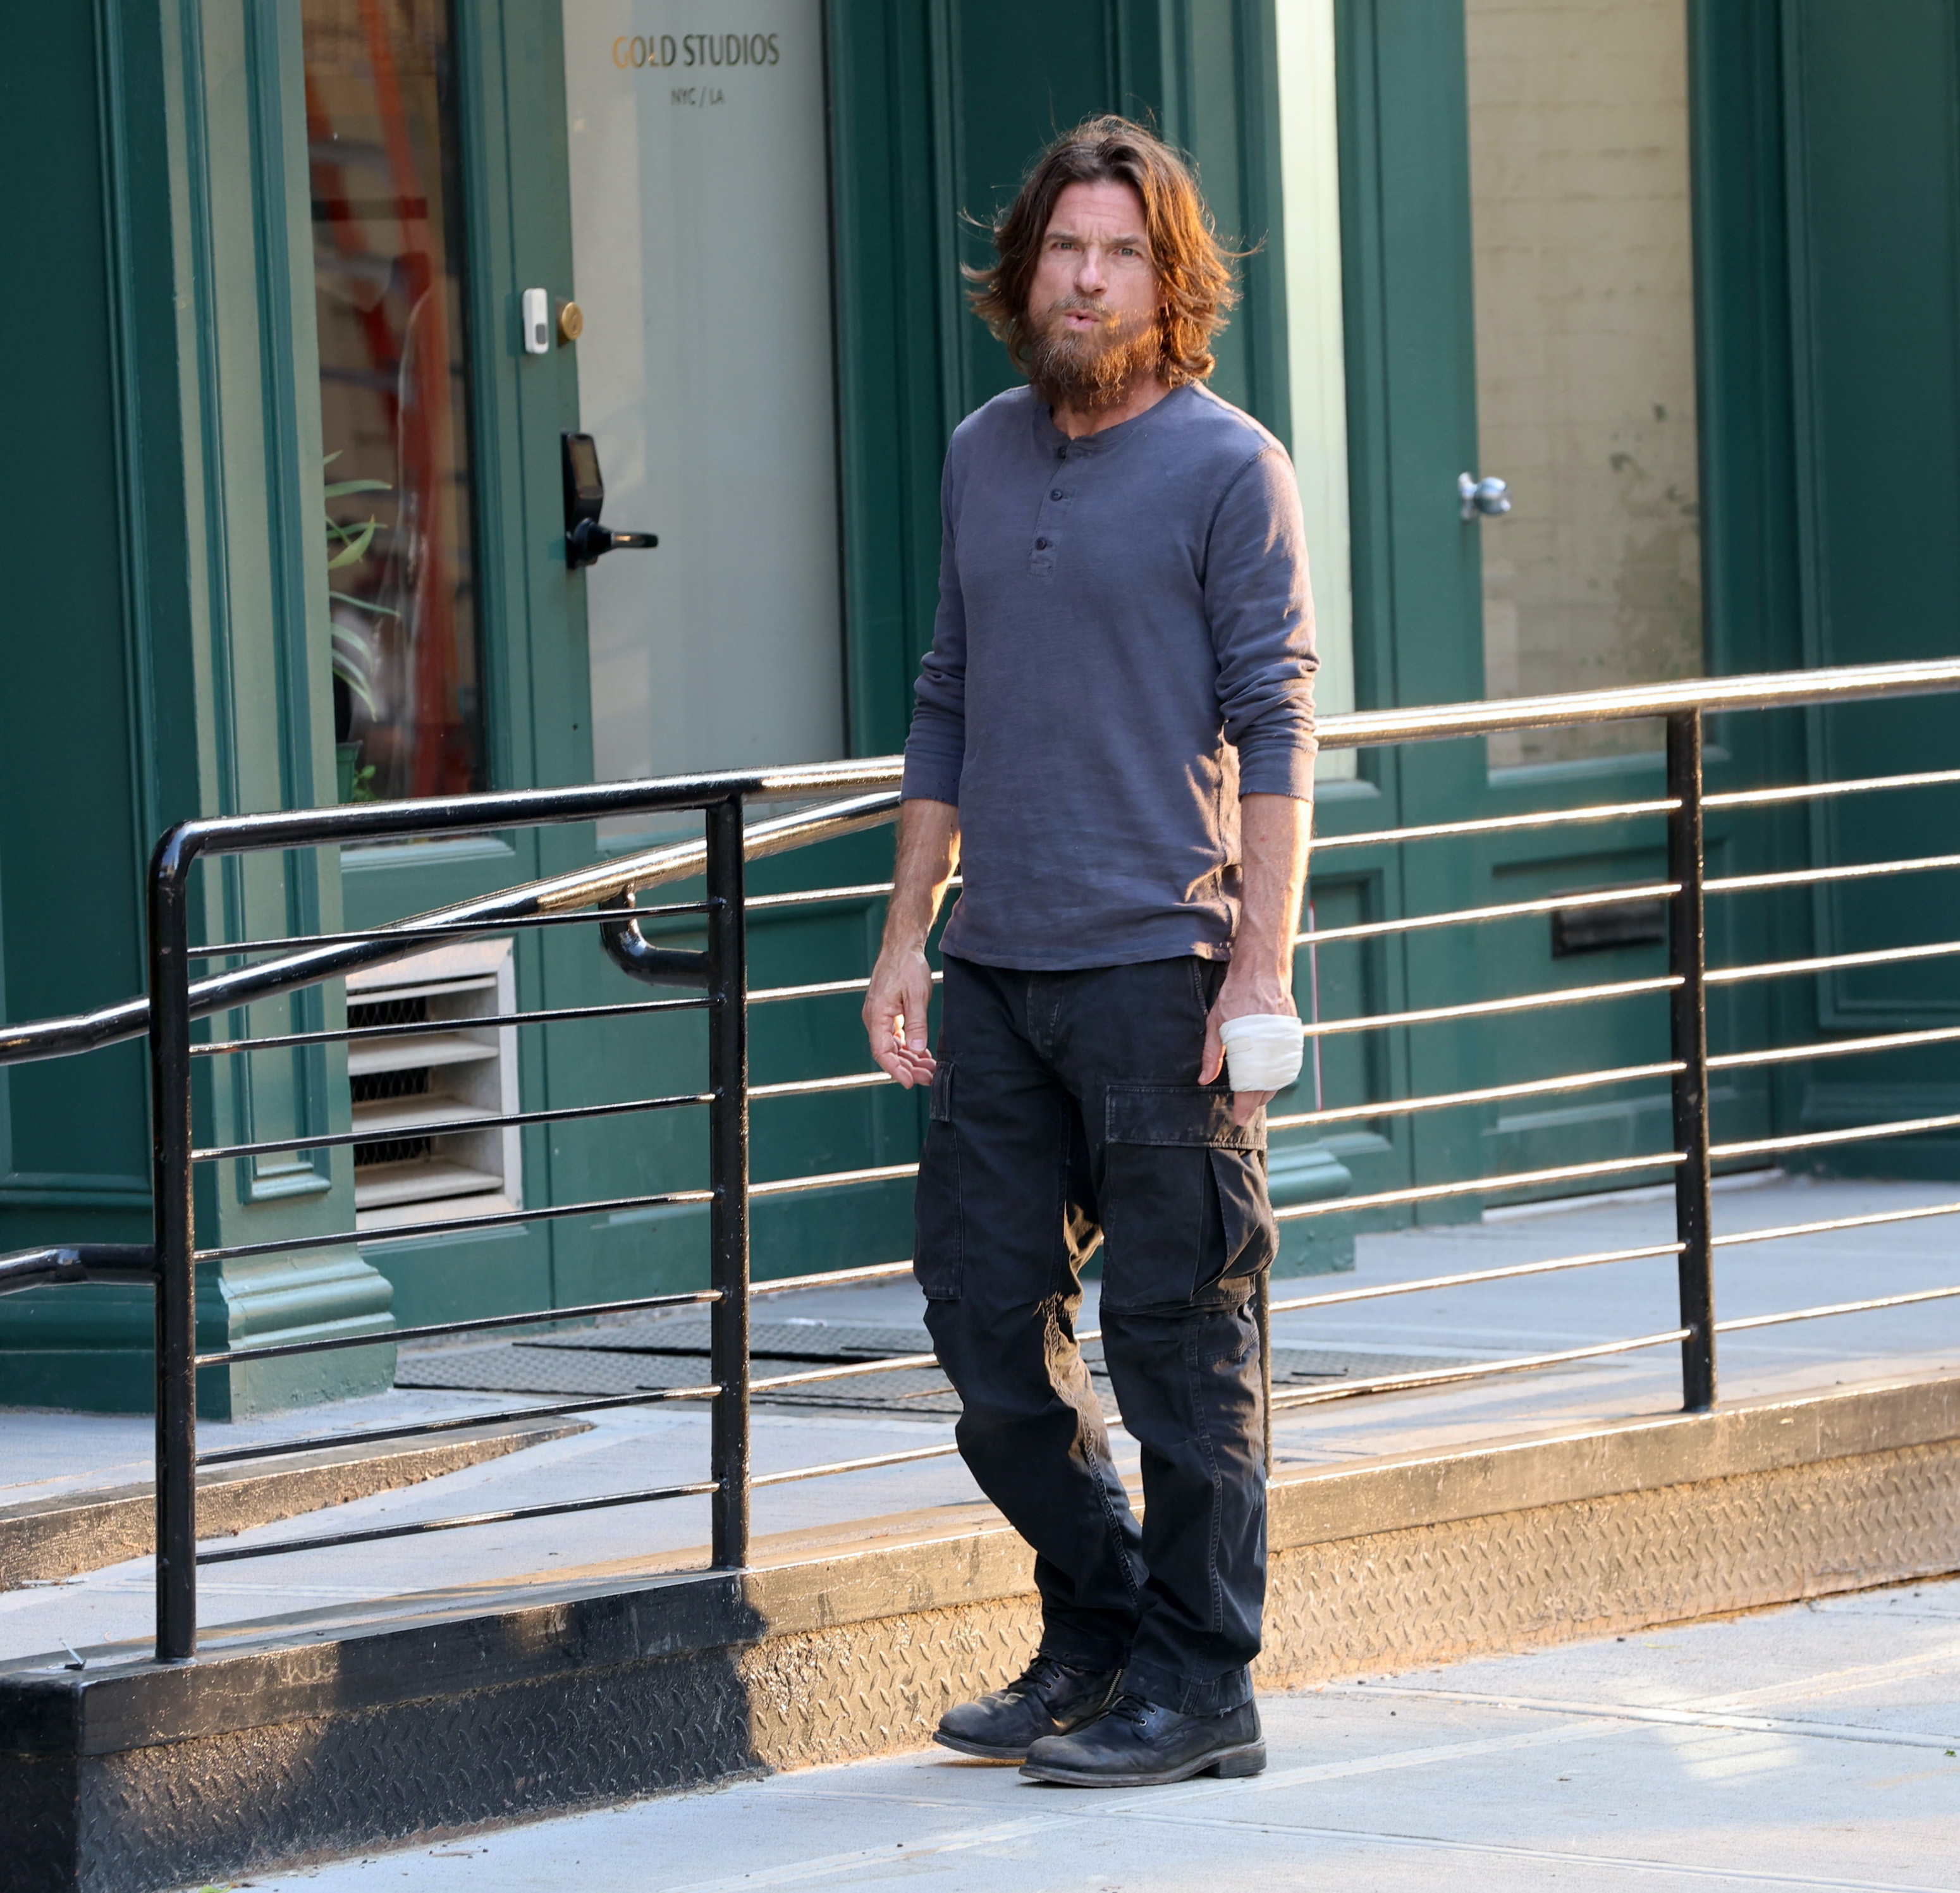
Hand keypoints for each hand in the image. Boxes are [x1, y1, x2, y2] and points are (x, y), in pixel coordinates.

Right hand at [863, 943, 936, 1087]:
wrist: (902, 946)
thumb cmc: (907, 966)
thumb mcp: (917, 995)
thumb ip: (917, 1023)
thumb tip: (917, 1049)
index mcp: (877, 1015)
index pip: (882, 1052)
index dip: (896, 1070)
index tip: (910, 1083)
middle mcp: (874, 1018)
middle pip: (888, 1053)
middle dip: (908, 1068)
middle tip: (929, 1078)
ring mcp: (880, 1016)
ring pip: (893, 1047)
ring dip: (910, 1060)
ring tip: (930, 1070)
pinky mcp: (888, 1013)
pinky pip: (896, 1037)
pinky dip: (909, 1047)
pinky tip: (923, 1055)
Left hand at [1199, 962, 1296, 1125]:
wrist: (1261, 972)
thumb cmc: (1234, 996)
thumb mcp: (1215, 1024)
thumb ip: (1212, 1055)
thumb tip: (1204, 1080)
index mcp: (1248, 1046)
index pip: (1248, 1087)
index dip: (1244, 1106)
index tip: (1239, 1118)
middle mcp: (1269, 1048)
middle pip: (1266, 1087)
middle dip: (1255, 1103)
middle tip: (1245, 1113)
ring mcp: (1284, 1043)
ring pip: (1279, 1078)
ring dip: (1268, 1092)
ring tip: (1255, 1100)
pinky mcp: (1293, 1037)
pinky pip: (1288, 1065)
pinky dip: (1279, 1077)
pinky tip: (1270, 1081)